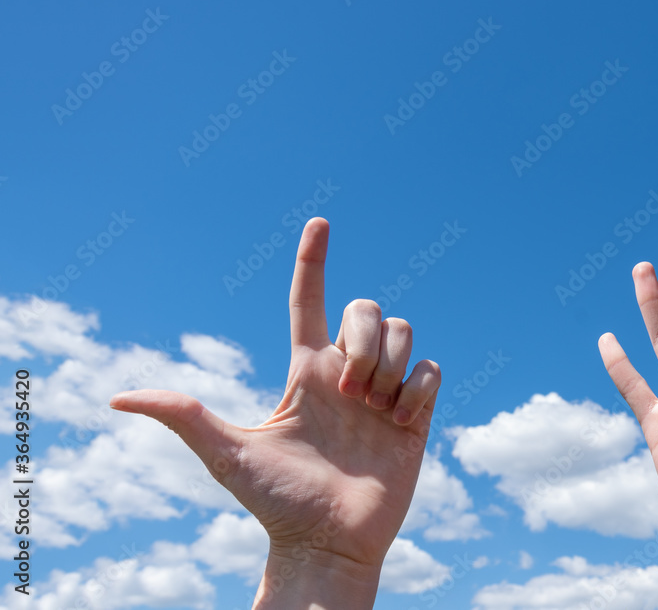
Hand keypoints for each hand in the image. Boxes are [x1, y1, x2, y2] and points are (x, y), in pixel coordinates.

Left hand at [109, 218, 440, 608]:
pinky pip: (430, 369)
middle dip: (362, 340)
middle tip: (348, 393)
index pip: (309, 300)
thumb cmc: (277, 503)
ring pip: (402, 332)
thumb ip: (185, 416)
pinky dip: (416, 390)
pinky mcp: (416, 412)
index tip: (318, 222)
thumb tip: (118, 395)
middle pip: (367, 308)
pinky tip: (399, 422)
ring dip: (388, 368)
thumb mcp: (228, 454)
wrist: (328, 543)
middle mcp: (346, 372)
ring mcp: (384, 391)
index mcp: (306, 371)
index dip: (313, 261)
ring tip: (373, 412)